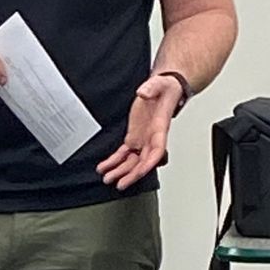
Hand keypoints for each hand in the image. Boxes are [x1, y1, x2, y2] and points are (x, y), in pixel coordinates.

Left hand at [97, 70, 181, 188]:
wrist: (163, 90)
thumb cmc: (165, 89)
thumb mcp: (159, 85)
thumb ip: (151, 88)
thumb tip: (143, 92)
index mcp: (160, 129)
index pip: (157, 151)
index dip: (149, 163)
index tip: (140, 171)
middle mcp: (151, 138)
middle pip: (143, 162)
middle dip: (132, 174)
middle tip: (120, 184)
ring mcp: (143, 139)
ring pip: (132, 161)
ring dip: (120, 171)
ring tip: (108, 179)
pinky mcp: (134, 137)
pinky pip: (124, 153)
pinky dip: (114, 161)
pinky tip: (105, 167)